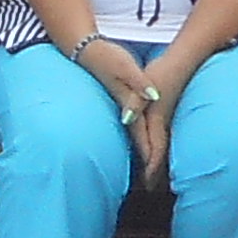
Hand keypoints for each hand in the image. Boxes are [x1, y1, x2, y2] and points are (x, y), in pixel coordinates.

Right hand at [74, 32, 161, 168]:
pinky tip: (138, 143)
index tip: (153, 179)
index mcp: (128, 106)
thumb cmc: (107, 57)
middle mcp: (125, 111)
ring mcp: (122, 107)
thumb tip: (153, 97)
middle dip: (145, 164)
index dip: (149, 157)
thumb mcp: (125, 67)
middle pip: (138, 142)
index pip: (142, 137)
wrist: (84, 50)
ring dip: (141, 154)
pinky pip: (132, 126)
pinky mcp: (120, 100)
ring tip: (147, 174)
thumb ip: (137, 83)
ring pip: (135, 136)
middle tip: (151, 187)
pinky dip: (138, 139)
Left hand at [129, 54, 198, 184]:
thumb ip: (135, 103)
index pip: (154, 148)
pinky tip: (161, 151)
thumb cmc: (164, 70)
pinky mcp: (172, 111)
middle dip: (156, 171)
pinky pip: (166, 135)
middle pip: (160, 151)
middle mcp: (166, 121)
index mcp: (158, 118)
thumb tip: (127, 119)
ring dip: (161, 161)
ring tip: (157, 178)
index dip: (150, 168)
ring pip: (165, 145)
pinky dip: (162, 147)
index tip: (148, 185)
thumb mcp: (144, 83)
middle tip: (151, 189)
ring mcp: (171, 117)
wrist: (189, 58)